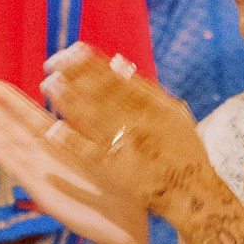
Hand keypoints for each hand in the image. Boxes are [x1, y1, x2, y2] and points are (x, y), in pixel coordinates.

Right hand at [0, 78, 146, 243]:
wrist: (121, 225)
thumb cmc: (113, 185)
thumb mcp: (101, 144)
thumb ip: (80, 116)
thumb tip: (59, 87)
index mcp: (56, 140)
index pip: (23, 111)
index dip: (3, 95)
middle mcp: (43, 154)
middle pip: (8, 124)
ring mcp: (39, 172)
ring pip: (8, 143)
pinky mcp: (42, 192)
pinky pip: (18, 169)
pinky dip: (0, 155)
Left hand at [41, 44, 216, 225]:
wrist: (194, 193)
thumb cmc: (183, 152)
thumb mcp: (173, 115)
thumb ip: (148, 90)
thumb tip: (119, 63)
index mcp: (155, 107)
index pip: (118, 80)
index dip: (94, 65)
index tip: (73, 51)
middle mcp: (141, 123)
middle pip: (103, 94)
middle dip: (76, 77)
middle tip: (53, 62)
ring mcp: (128, 147)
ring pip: (94, 119)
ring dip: (69, 101)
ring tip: (48, 85)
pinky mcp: (117, 171)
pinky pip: (91, 154)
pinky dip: (72, 142)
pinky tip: (54, 130)